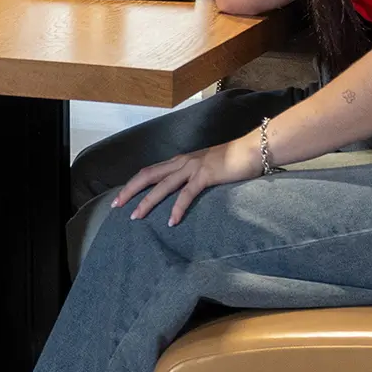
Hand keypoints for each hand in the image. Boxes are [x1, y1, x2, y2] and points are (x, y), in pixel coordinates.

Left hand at [108, 136, 254, 225]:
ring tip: (135, 217)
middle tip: (116, 206)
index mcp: (181, 161)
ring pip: (162, 186)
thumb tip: (185, 192)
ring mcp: (193, 167)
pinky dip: (177, 209)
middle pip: (148, 176)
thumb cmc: (234, 161)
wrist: (255, 149)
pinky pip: (186, 194)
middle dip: (130, 191)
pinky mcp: (206, 175)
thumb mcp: (208, 169)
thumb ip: (194, 178)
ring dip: (147, 202)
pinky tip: (172, 222)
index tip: (121, 197)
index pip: (150, 171)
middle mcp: (182, 162)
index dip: (133, 184)